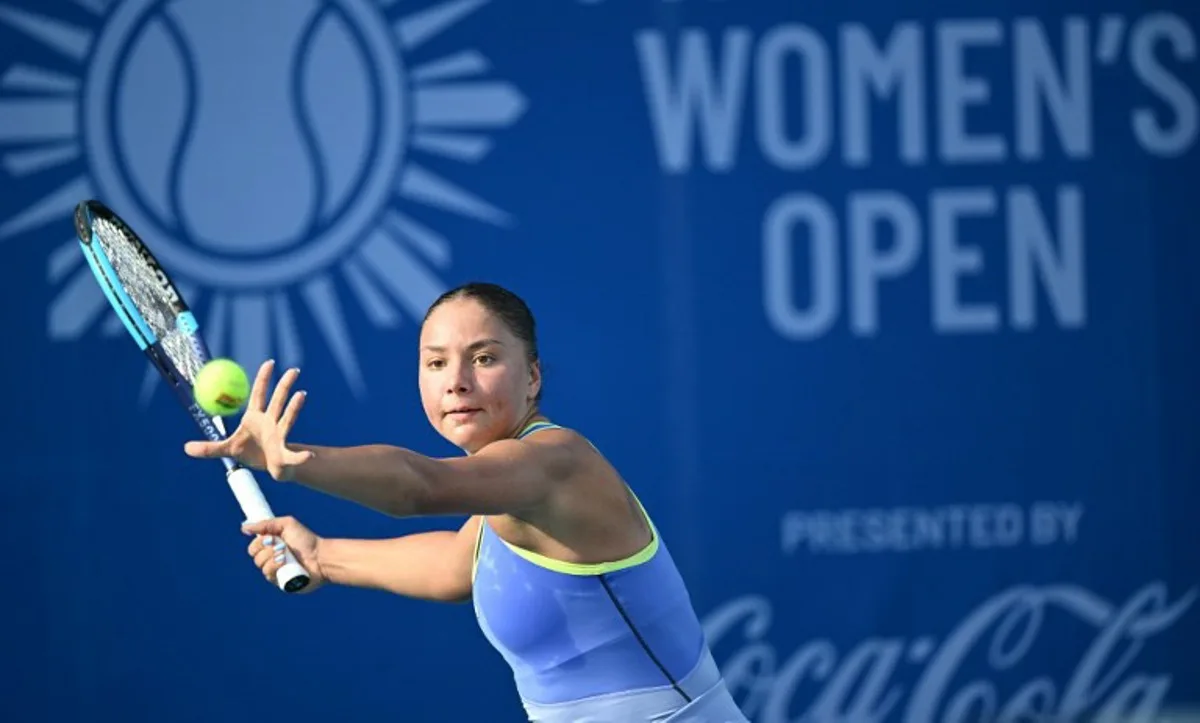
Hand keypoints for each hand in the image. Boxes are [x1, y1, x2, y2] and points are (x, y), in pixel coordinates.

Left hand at [184, 360, 314, 480]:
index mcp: (255, 418)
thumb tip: (185, 448)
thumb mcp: (228, 449)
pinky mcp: (285, 453)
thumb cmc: (251, 453)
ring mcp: (280, 435)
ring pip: (288, 418)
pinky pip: (293, 456)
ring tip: (301, 395)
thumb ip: (209, 448)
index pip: (259, 394)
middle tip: (293, 370)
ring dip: (294, 407)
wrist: (269, 468)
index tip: (270, 362)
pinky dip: (301, 457)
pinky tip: (308, 456)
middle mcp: (271, 422)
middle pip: (277, 400)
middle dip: (284, 385)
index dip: (263, 378)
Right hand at [242, 516, 326, 591]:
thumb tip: (244, 527)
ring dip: (272, 558)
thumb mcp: (287, 525)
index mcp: (271, 547)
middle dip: (267, 550)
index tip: (270, 538)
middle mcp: (271, 560)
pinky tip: (284, 563)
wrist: (321, 557)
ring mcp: (276, 572)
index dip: (258, 543)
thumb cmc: (306, 540)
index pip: (253, 548)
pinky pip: (269, 576)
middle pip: (256, 557)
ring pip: (261, 567)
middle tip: (282, 546)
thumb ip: (266, 524)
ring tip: (286, 554)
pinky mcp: (280, 582)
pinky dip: (274, 568)